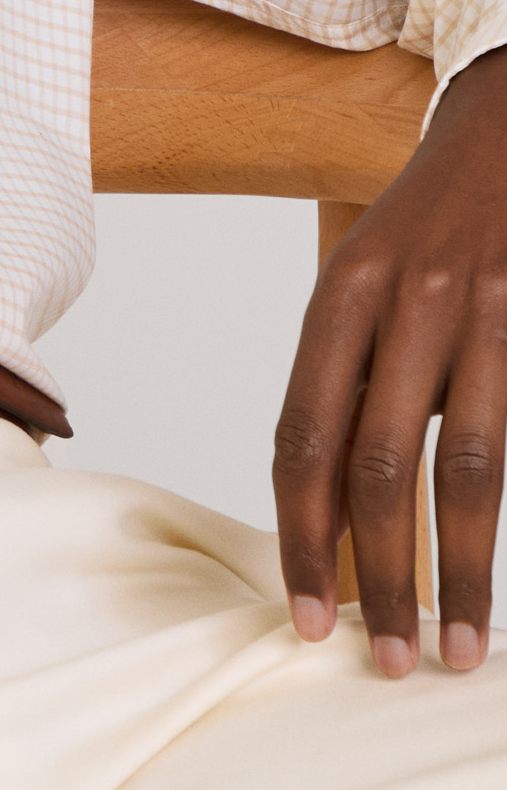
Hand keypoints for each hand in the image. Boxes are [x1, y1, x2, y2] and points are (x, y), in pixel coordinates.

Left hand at [274, 43, 506, 675]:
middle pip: (379, 465)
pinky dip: (501, 510)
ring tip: (455, 645)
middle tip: (380, 657)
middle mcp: (404, 302)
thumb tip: (326, 511)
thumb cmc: (425, 229)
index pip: (302, 436)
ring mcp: (480, 310)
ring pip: (466, 466)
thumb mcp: (364, 286)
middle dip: (378, 576)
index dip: (302, 534)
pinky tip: (493, 569)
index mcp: (339, 295)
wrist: (505, 132)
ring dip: (458, 570)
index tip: (306, 615)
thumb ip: (345, 383)